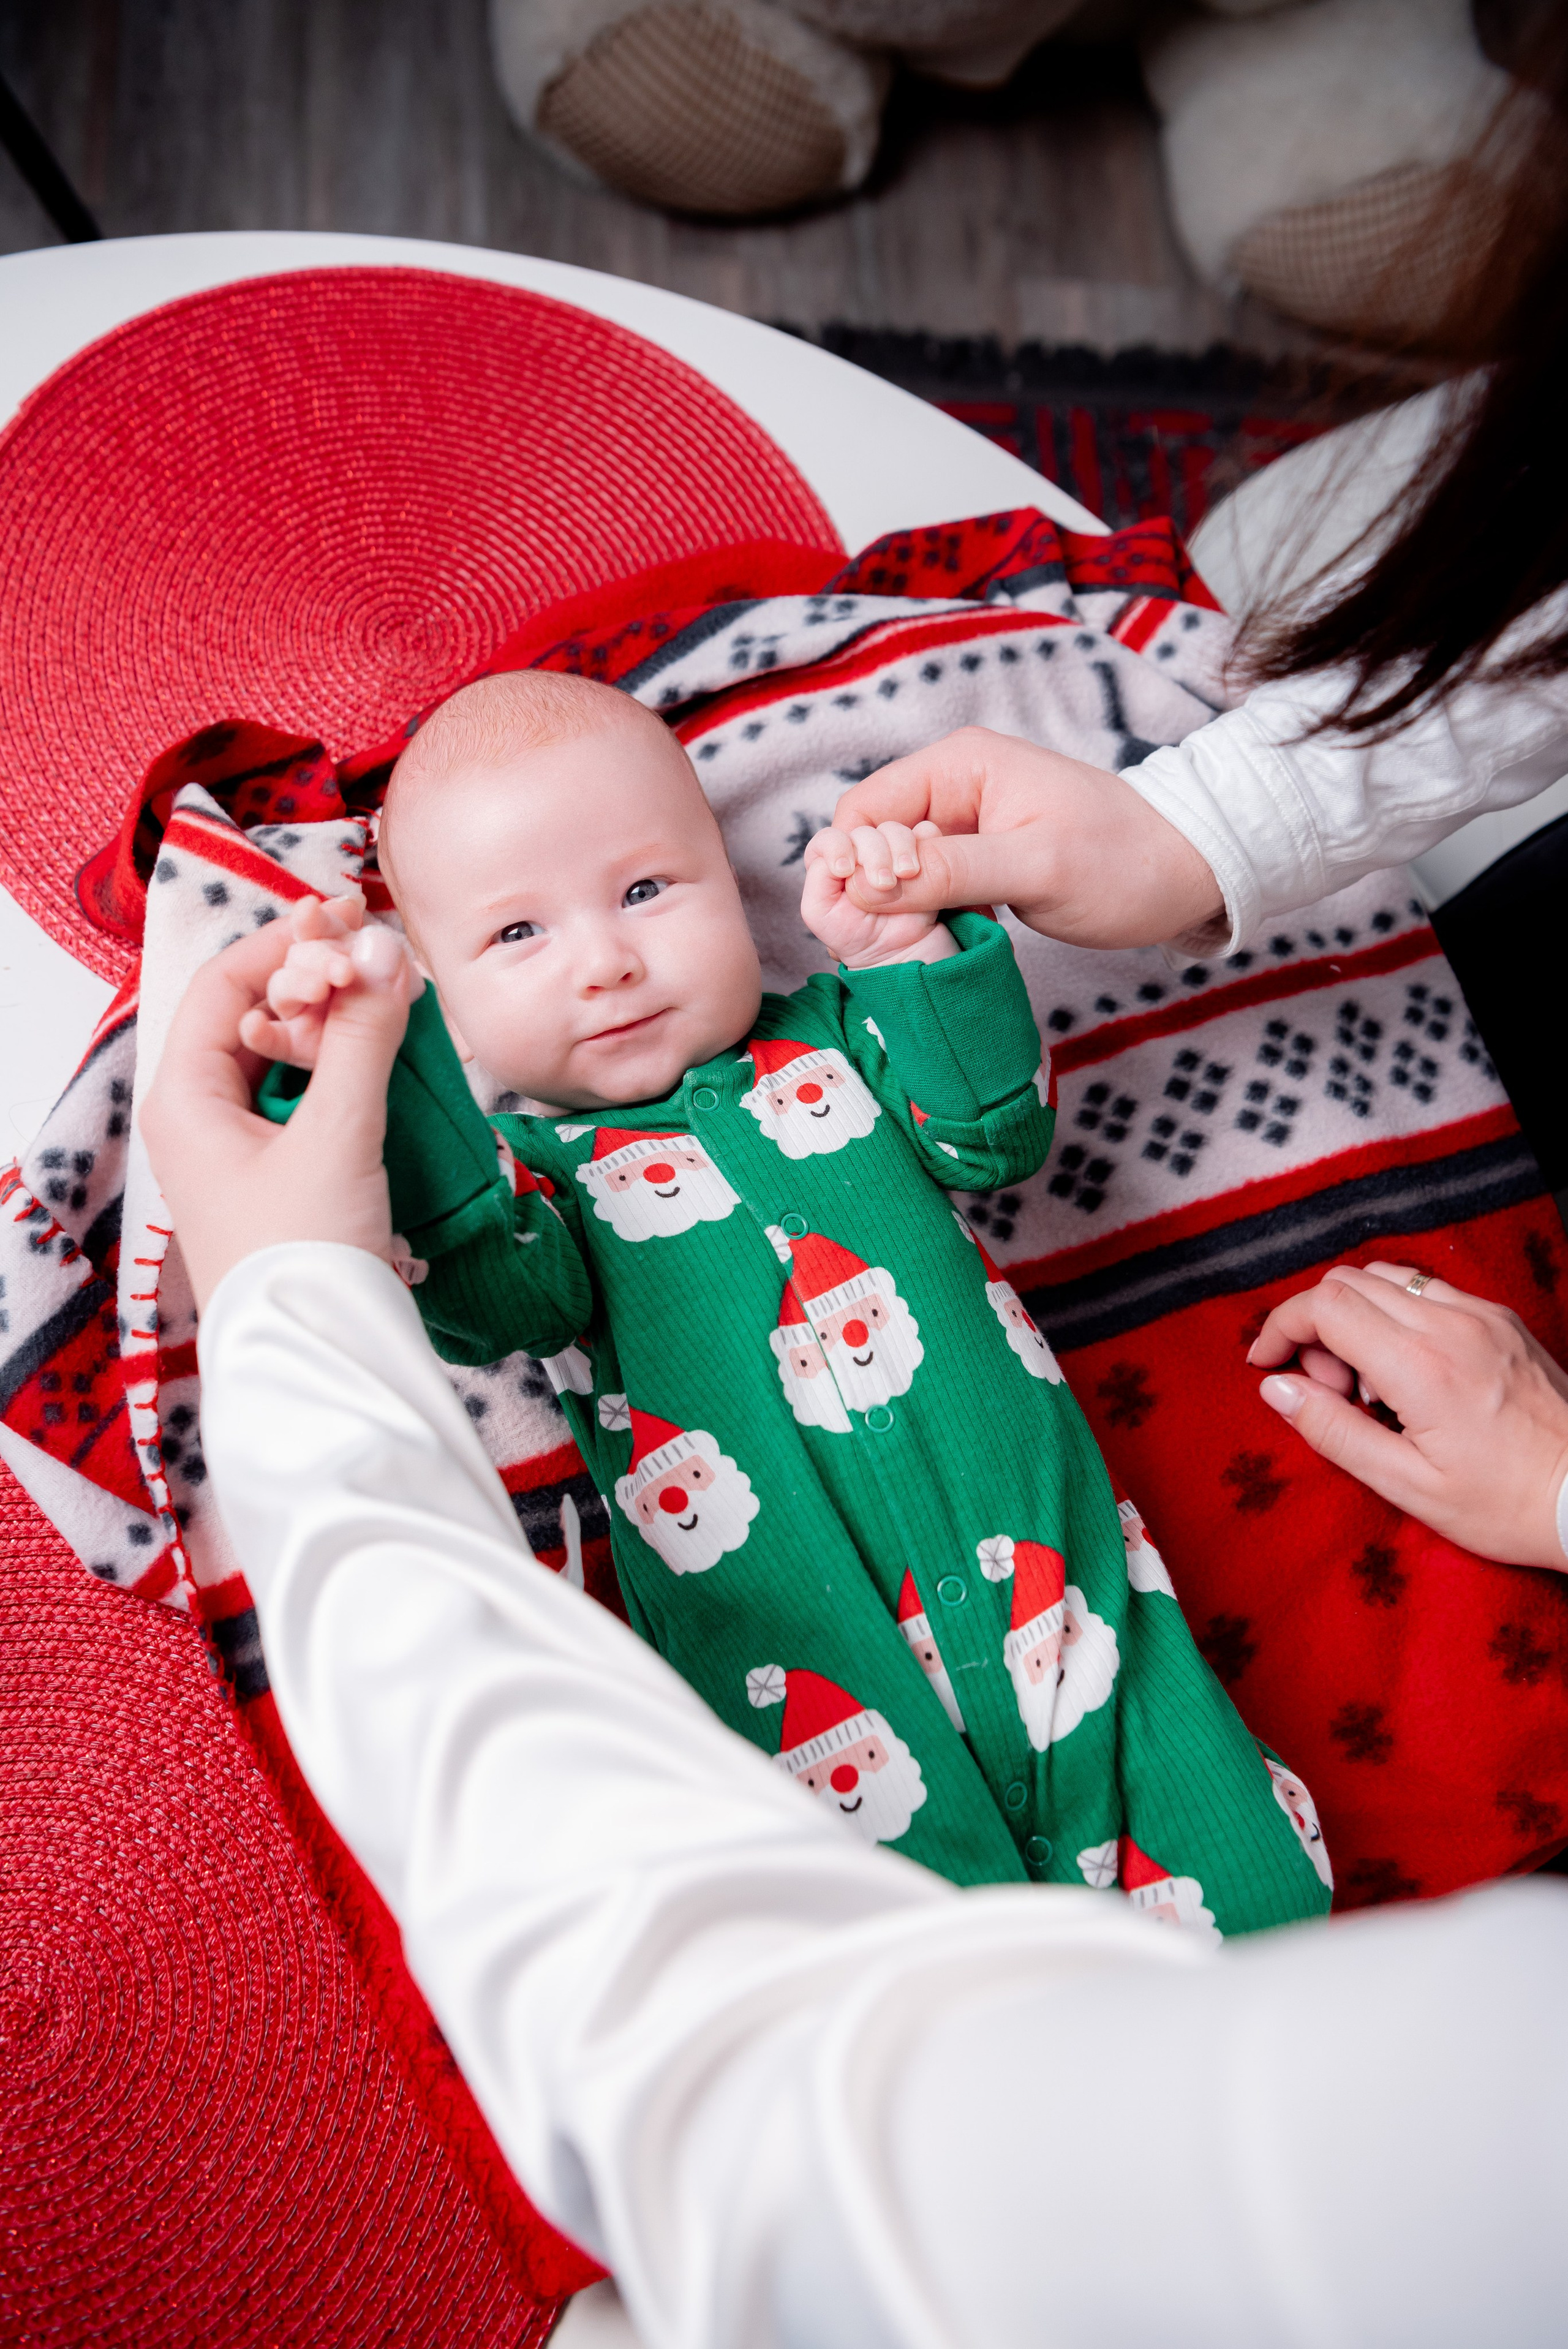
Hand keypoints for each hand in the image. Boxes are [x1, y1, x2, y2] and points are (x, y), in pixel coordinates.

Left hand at [139, 914, 417, 1311]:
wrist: (317, 1360)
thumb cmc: (305, 1255)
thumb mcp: (338, 1135)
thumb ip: (363, 1039)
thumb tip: (385, 952)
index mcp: (184, 1098)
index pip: (226, 985)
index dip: (287, 942)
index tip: (350, 918)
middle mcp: (201, 1117)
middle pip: (255, 1014)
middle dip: (318, 977)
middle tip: (381, 949)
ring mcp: (241, 1148)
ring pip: (287, 1055)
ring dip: (339, 1021)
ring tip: (395, 998)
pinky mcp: (281, 1175)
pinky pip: (309, 1097)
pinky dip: (347, 1068)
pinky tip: (389, 1058)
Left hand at [800, 818, 945, 963]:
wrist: (899, 956)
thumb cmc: (854, 937)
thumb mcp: (819, 913)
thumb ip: (817, 878)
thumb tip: (845, 854)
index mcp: (835, 863)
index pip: (830, 838)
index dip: (836, 845)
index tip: (846, 869)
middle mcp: (863, 855)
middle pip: (863, 832)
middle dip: (872, 854)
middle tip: (883, 884)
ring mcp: (893, 854)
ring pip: (893, 830)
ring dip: (899, 848)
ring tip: (906, 875)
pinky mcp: (923, 857)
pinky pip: (926, 833)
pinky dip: (926, 840)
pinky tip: (920, 865)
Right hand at [823, 727, 1223, 949]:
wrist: (1185, 874)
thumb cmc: (1123, 862)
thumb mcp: (1035, 868)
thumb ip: (949, 872)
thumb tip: (864, 886)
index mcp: (958, 765)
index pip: (863, 809)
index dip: (855, 863)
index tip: (877, 912)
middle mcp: (952, 787)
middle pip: (871, 840)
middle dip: (874, 891)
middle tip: (902, 937)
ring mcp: (964, 825)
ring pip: (895, 870)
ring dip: (900, 910)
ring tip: (926, 940)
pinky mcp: (978, 860)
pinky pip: (927, 887)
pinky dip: (926, 915)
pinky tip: (945, 939)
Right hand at [1247, 1261, 1567, 1567]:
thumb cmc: (1505, 1505)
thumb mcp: (1409, 1486)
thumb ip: (1335, 1431)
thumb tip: (1277, 1389)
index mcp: (1422, 1367)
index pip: (1325, 1307)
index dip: (1281, 1327)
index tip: (1267, 1362)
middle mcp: (1451, 1325)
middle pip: (1349, 1282)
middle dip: (1316, 1327)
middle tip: (1330, 1389)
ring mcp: (1481, 1316)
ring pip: (1386, 1278)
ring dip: (1356, 1317)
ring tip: (1370, 1384)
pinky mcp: (1500, 1319)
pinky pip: (1427, 1291)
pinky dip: (1396, 1316)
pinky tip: (1409, 1372)